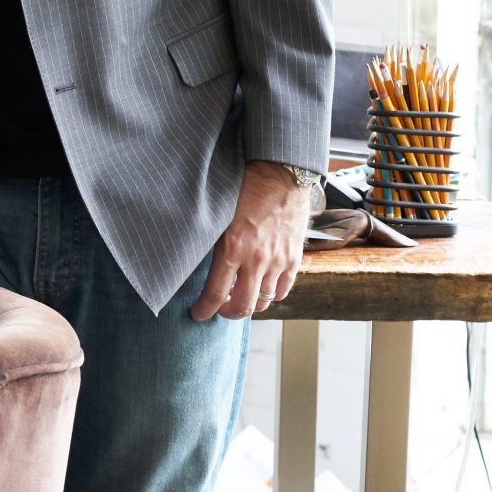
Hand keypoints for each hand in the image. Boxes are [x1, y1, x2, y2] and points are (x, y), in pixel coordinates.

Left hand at [193, 161, 311, 320]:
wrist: (279, 177)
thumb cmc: (244, 192)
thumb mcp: (219, 218)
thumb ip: (213, 245)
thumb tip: (202, 268)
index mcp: (232, 249)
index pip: (216, 293)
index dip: (205, 310)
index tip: (198, 314)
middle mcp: (257, 260)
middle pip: (244, 306)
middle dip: (228, 313)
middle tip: (220, 309)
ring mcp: (278, 261)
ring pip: (265, 302)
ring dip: (250, 304)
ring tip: (240, 296)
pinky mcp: (294, 259)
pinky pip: (283, 290)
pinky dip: (270, 295)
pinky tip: (261, 287)